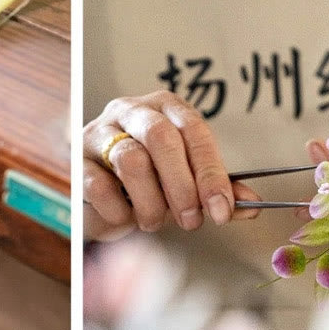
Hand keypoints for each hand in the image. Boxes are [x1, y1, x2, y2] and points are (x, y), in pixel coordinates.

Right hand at [83, 91, 260, 239]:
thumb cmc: (148, 184)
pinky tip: (125, 217)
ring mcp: (99, 133)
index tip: (222, 209)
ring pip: (130, 160)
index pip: (194, 130)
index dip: (211, 172)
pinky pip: (100, 186)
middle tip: (191, 221)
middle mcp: (131, 111)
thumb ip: (216, 191)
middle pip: (161, 138)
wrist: (100, 198)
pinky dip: (119, 210)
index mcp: (165, 108)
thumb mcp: (185, 185)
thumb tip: (251, 205)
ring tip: (154, 221)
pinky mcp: (77, 161)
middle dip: (182, 186)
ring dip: (150, 202)